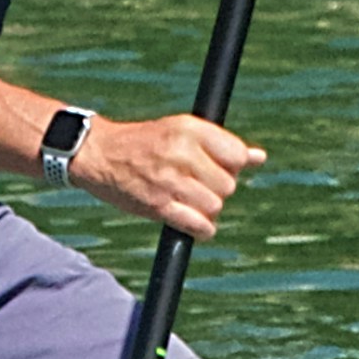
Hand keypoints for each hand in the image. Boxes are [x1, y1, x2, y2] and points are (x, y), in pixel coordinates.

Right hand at [70, 111, 265, 239]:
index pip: (236, 155)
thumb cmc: (144, 142)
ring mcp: (170, 180)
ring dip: (208, 210)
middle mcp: (181, 152)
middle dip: (218, 189)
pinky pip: (199, 225)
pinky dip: (202, 228)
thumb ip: (221, 144)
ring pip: (215, 206)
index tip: (216, 168)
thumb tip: (259, 157)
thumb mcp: (181, 131)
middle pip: (228, 184)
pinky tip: (193, 222)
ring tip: (190, 202)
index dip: (232, 166)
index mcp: (189, 129)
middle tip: (197, 185)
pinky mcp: (158, 206)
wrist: (98, 154)